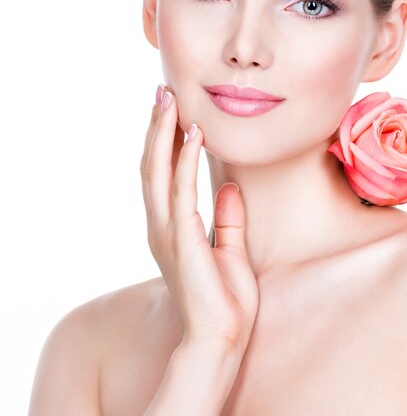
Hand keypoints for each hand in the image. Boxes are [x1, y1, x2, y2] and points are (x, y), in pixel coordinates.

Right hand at [140, 85, 258, 353]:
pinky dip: (185, 161)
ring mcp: (169, 233)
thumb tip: (230, 188)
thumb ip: (228, 219)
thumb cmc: (225, 300)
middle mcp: (162, 225)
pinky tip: (193, 135)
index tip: (171, 110)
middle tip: (162, 92)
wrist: (220, 339)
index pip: (161, 174)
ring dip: (164, 134)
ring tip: (170, 101)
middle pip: (152, 166)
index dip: (163, 141)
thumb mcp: (231, 250)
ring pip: (158, 172)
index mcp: (172, 227)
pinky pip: (183, 192)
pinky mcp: (184, 241)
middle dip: (157, 127)